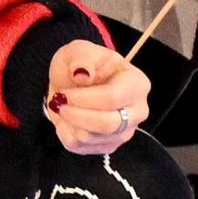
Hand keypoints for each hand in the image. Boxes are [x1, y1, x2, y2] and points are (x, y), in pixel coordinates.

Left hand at [44, 40, 149, 155]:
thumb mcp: (80, 50)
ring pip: (91, 138)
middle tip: (60, 104)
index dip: (84, 99)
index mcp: (137, 84)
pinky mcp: (108, 146)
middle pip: (107, 124)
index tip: (64, 94)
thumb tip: (82, 74)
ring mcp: (124, 132)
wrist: (74, 81)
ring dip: (70, 123)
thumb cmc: (83, 64)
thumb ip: (82, 58)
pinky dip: (67, 134)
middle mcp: (137, 111)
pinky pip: (82, 148)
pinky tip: (68, 119)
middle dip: (77, 115)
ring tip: (65, 107)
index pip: (112, 98)